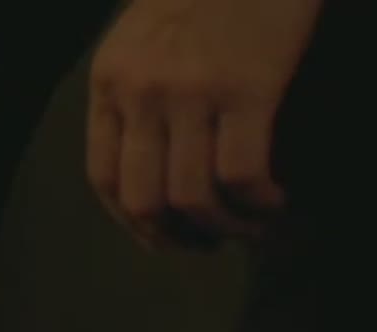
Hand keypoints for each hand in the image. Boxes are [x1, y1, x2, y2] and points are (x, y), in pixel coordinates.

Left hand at [87, 0, 322, 248]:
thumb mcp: (138, 41)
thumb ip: (132, 97)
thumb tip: (149, 167)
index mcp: (109, 84)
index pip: (102, 178)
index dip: (130, 223)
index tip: (159, 237)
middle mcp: (141, 93)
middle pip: (142, 199)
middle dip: (173, 237)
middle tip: (203, 244)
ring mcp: (192, 92)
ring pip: (192, 196)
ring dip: (223, 229)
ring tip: (247, 229)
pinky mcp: (246, 88)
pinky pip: (242, 174)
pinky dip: (259, 203)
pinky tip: (274, 202)